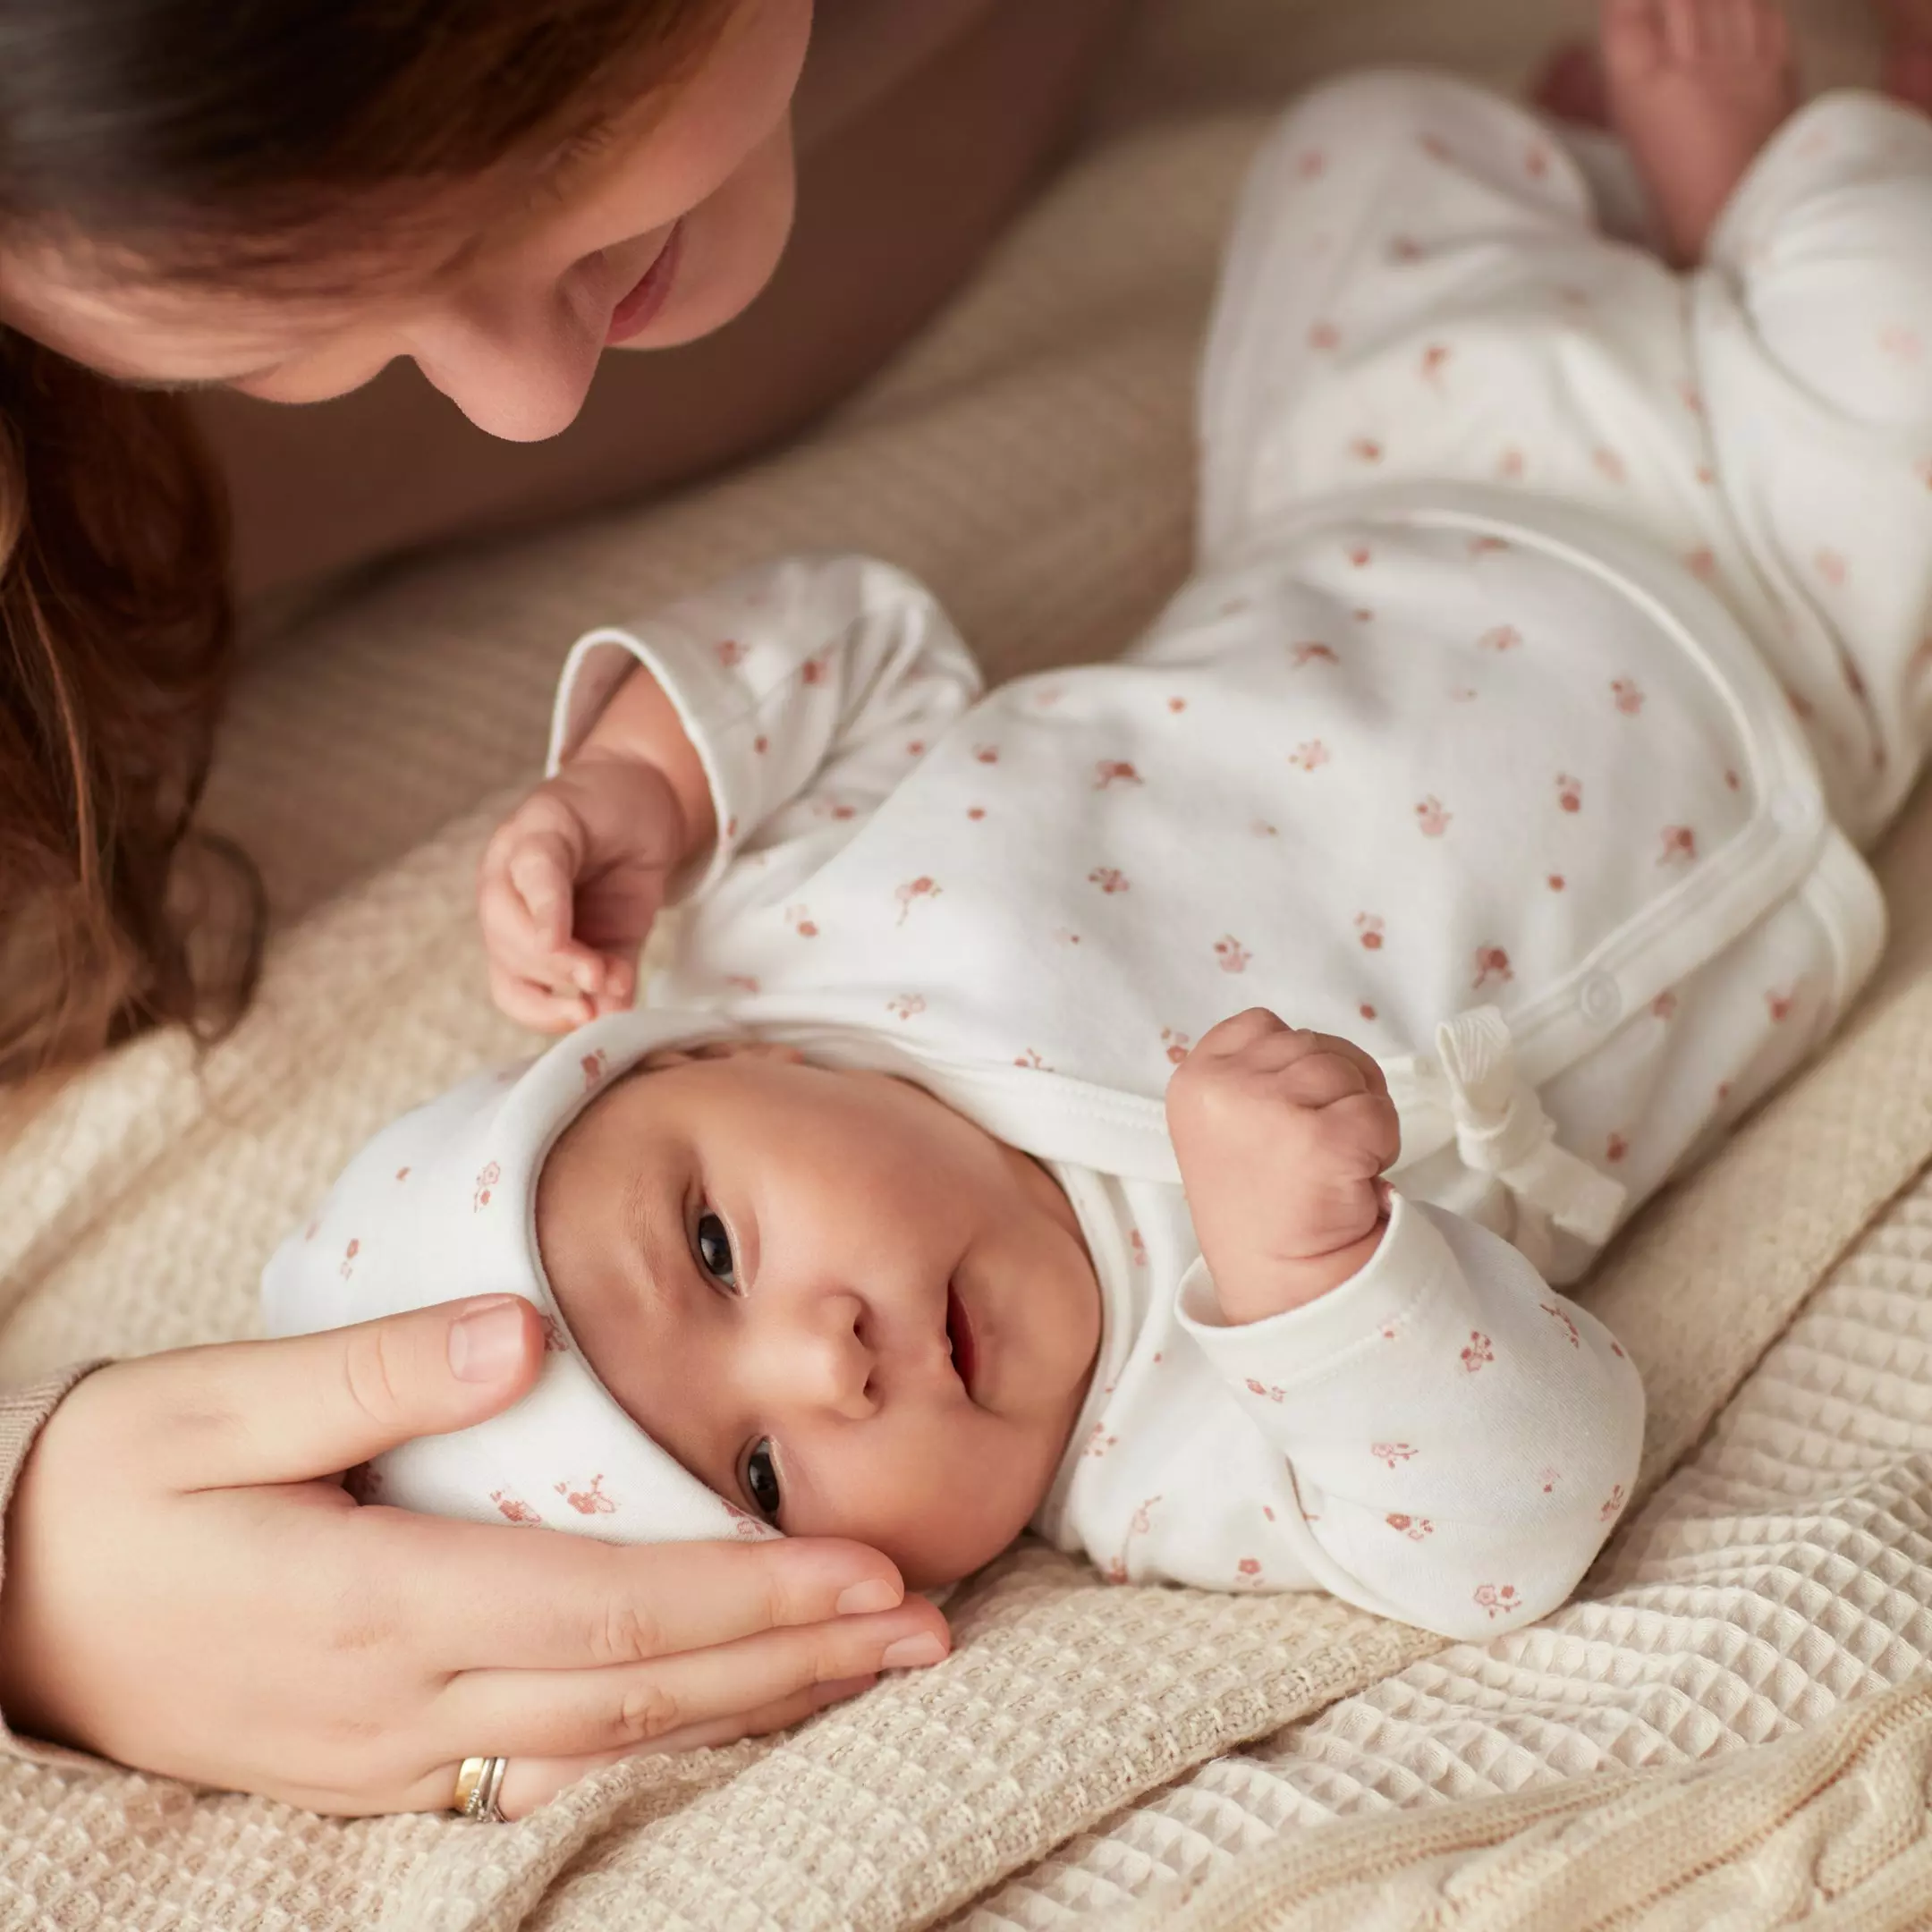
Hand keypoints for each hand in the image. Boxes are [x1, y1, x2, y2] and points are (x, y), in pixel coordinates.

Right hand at [0, 1297, 948, 1816]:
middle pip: (638, 1690)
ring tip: (873, 1665)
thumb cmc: (98, 1493)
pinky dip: (666, 1730)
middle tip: (928, 1626)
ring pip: (611, 1737)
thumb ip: (367, 1372)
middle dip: (793, 1659)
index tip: (867, 1572)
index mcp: (372, 1605)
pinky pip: (553, 1758)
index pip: (605, 1607)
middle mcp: (402, 1701)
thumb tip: (518, 1330)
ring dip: (752, 1701)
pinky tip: (734, 1705)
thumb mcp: (204, 1407)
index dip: (746, 1593)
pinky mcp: (383, 1761)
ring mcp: (395, 1751)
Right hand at [478, 754, 686, 1031]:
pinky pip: (576, 998)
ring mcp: (549, 938)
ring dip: (559, 1008)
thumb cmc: (602, 799)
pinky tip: (618, 1008)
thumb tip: (554, 949)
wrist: (643, 801)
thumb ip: (551, 876)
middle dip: (555, 969)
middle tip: (597, 975)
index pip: (509, 901)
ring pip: (522, 990)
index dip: (537, 925)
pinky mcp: (591, 956)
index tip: (555, 946)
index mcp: (511, 863)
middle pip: (512, 955)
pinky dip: (598, 1010)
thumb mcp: (568, 818)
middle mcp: (517, 907)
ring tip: (600, 1008)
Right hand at [1166, 1009, 1400, 1323]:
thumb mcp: (1223, 1124)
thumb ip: (1252, 1075)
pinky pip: (1378, 1113)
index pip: (1263, 1025)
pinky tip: (1350, 1180)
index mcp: (1193, 1080)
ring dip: (1359, 1117)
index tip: (1288, 1120)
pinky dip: (1381, 1146)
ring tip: (1331, 1166)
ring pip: (1349, 1073)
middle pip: (1313, 1044)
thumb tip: (1315, 1048)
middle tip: (1316, 1151)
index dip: (1294, 1066)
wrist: (1280, 1287)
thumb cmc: (1261, 1207)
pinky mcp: (1320, 1138)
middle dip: (1334, 1090)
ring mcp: (1269, 1109)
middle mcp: (1222, 1087)